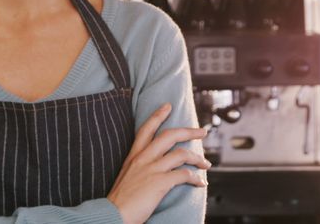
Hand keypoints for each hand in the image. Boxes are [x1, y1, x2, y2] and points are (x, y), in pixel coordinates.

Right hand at [107, 103, 209, 223]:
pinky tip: (200, 183)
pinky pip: (184, 175)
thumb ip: (140, 167)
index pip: (146, 129)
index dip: (157, 115)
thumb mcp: (127, 176)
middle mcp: (142, 158)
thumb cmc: (121, 199)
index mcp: (133, 156)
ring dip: (198, 158)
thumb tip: (156, 167)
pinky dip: (196, 178)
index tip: (168, 106)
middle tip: (202, 132)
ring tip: (205, 164)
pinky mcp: (159, 182)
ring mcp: (151, 169)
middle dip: (188, 131)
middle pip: (169, 135)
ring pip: (180, 154)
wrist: (113, 213)